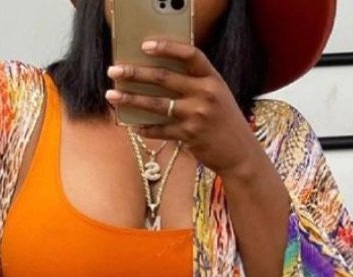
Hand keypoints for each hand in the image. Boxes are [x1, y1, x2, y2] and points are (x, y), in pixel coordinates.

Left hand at [105, 40, 260, 178]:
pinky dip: (146, 128)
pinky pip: (161, 130)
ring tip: (112, 96)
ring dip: (131, 100)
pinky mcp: (190, 136)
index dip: (167, 48)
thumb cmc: (223, 122)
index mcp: (212, 78)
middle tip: (114, 70)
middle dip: (135, 73)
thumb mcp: (216, 96)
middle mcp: (205, 94)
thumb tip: (157, 79)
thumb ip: (195, 84)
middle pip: (164, 78)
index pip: (189, 55)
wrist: (240, 153)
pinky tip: (133, 125)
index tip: (145, 46)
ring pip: (157, 104)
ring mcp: (197, 115)